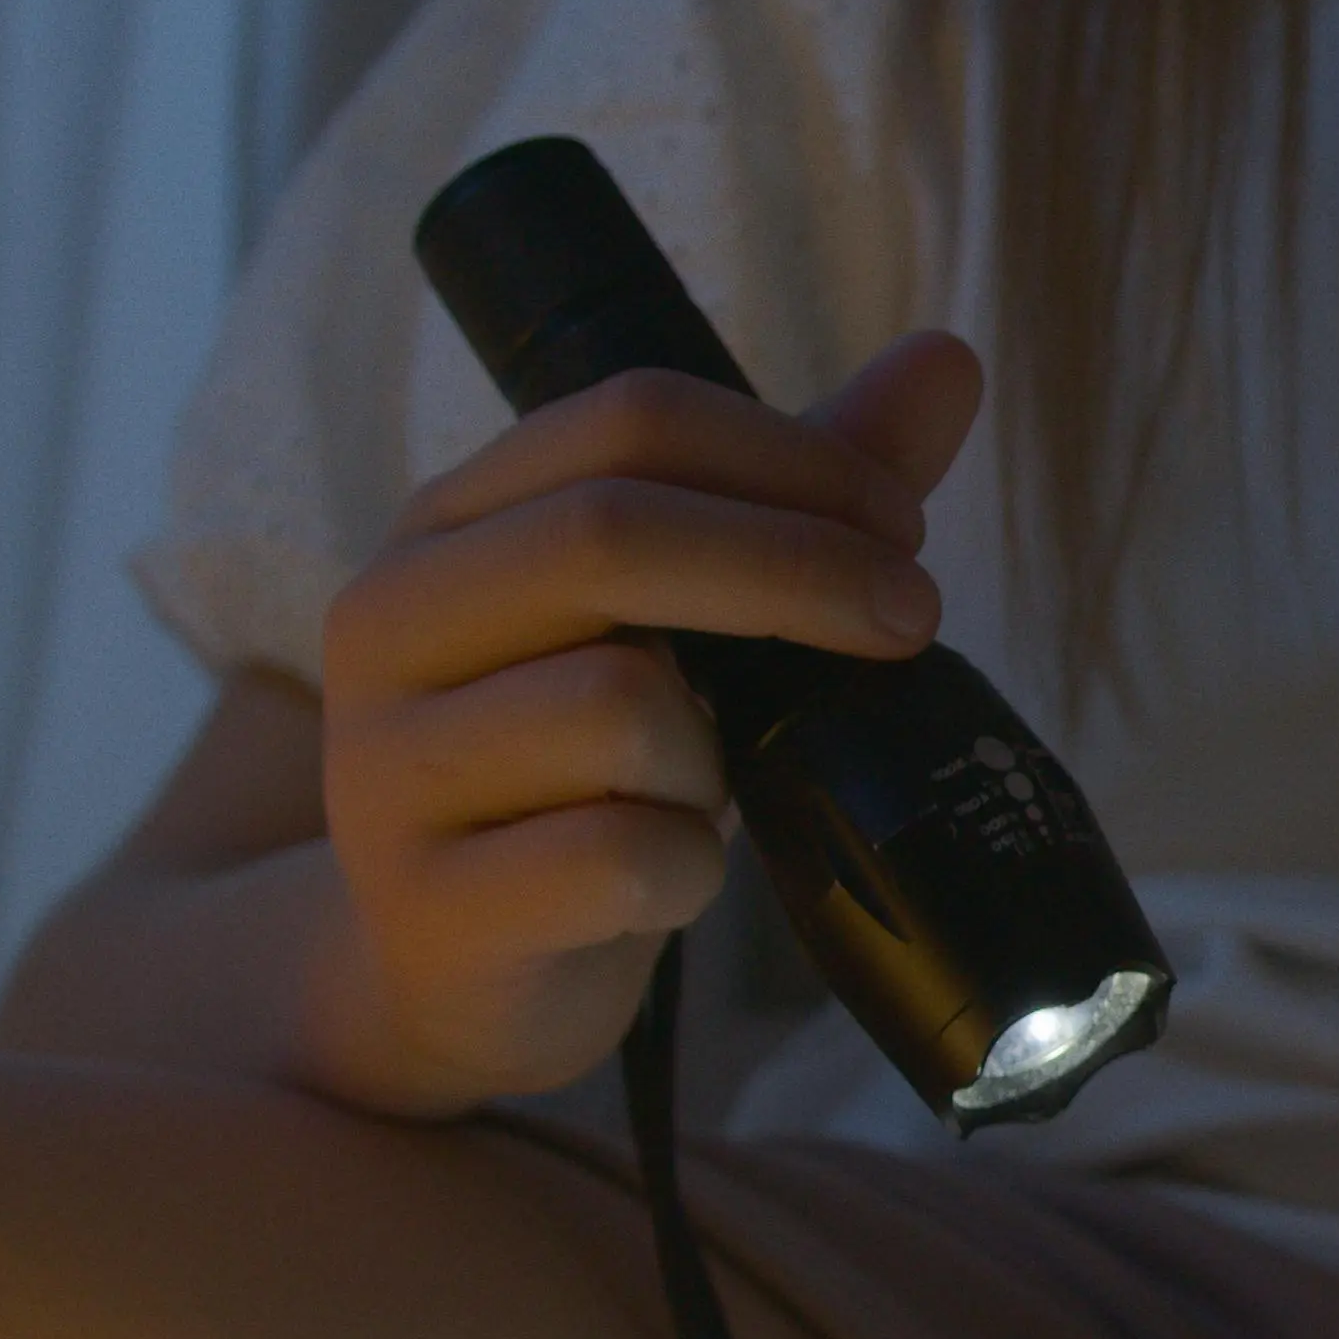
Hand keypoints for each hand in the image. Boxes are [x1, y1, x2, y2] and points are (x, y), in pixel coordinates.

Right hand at [307, 334, 980, 1112]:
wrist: (466, 978)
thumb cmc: (587, 775)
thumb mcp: (684, 625)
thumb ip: (798, 495)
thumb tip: (950, 361)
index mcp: (450, 523)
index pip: (626, 420)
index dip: (790, 458)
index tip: (900, 527)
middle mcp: (388, 623)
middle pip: (609, 534)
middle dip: (796, 568)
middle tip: (908, 619)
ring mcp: (387, 770)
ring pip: (616, 705)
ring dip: (717, 752)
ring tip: (701, 787)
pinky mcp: (430, 908)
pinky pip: (615, 855)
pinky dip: (685, 867)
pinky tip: (670, 875)